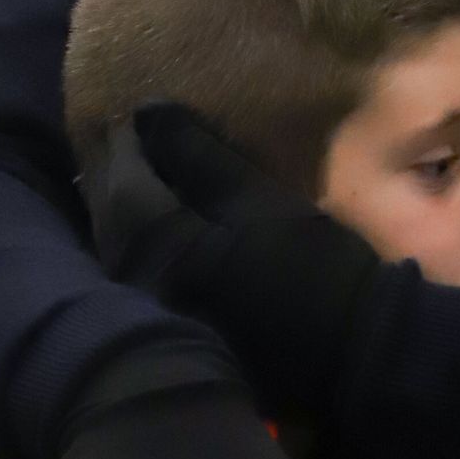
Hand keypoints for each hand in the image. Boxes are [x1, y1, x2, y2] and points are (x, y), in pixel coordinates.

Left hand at [79, 106, 383, 417]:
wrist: (348, 350)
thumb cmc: (309, 263)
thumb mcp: (256, 195)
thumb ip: (198, 153)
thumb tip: (151, 112)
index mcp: (160, 245)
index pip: (124, 181)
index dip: (125, 142)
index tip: (131, 109)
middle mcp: (142, 283)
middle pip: (112, 218)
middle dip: (113, 172)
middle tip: (122, 133)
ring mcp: (155, 313)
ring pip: (119, 247)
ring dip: (118, 205)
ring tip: (130, 171)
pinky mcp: (175, 330)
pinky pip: (136, 271)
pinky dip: (135, 238)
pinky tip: (148, 224)